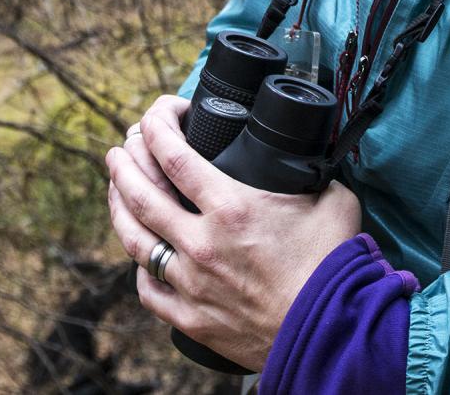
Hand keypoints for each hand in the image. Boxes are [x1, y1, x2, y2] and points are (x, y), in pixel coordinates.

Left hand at [106, 93, 360, 370]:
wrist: (330, 334)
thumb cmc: (334, 266)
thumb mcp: (332, 201)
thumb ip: (314, 174)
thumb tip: (311, 159)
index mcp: (232, 207)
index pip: (173, 155)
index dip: (156, 126)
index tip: (156, 115)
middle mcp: (202, 243)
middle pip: (141, 192)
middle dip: (125, 161)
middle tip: (122, 146)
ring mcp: (191, 283)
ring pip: (134, 238)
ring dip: (118, 205)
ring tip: (115, 185)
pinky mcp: (191, 318)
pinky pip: (148, 289)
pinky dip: (140, 268)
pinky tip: (140, 252)